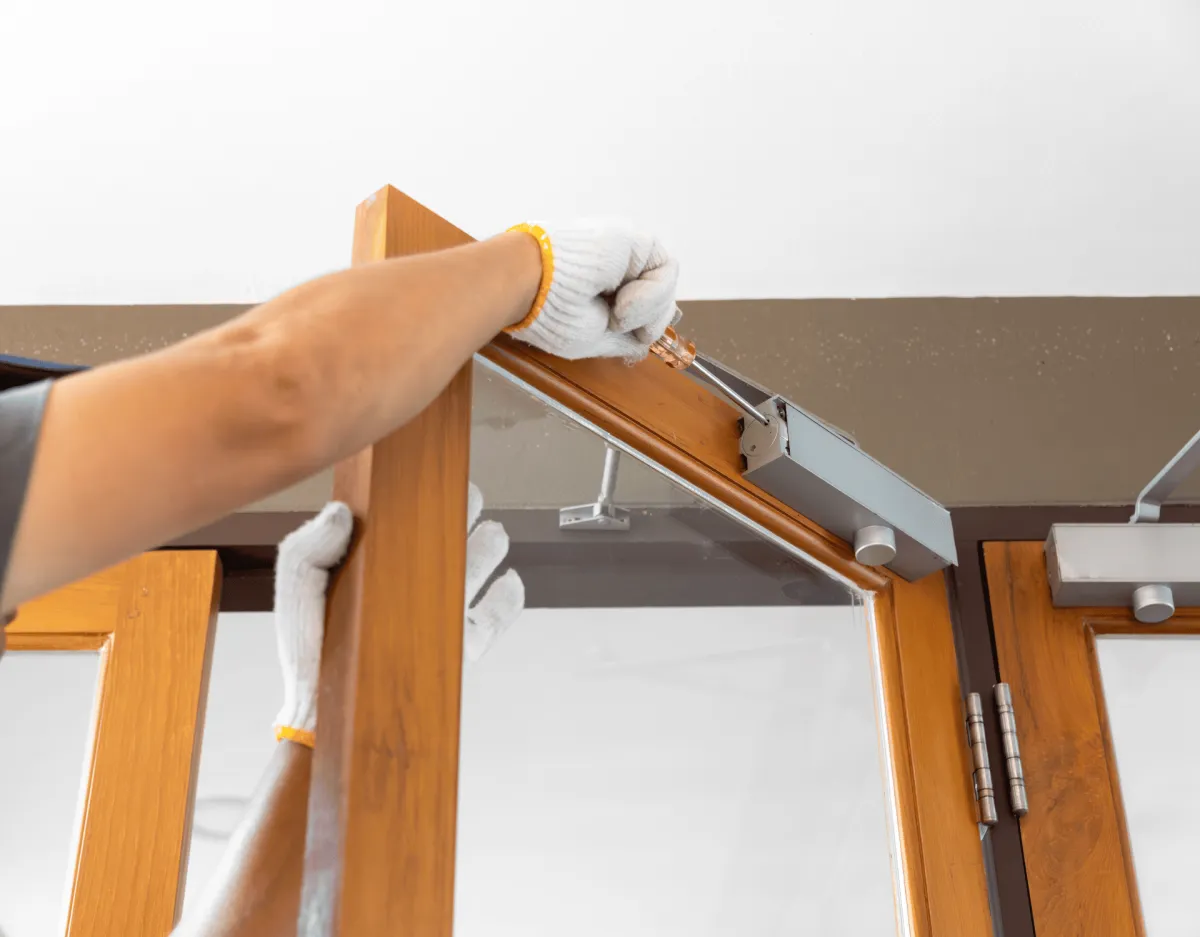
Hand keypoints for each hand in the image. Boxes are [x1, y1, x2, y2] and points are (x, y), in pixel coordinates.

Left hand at [271, 486, 523, 741]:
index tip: (436, 478)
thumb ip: (309, 548)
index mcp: (385, 558)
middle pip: (456, 533)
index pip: (416, 517)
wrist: (326, 710)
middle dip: (467, 512)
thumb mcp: (299, 588)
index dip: (431, 494)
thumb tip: (339, 511)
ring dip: (490, 545)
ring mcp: (444, 611)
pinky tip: (507, 580)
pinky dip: (508, 597)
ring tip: (490, 534)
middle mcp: (419, 579)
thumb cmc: (309, 648)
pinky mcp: (461, 645)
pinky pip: (497, 617)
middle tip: (467, 500)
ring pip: (481, 565)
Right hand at [505, 222, 678, 360]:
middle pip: (660, 298)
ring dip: (645, 312)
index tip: (622, 335)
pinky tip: (621, 301)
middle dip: (647, 322)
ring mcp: (626, 253)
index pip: (645, 310)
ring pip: (666, 287)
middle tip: (616, 324)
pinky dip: (650, 296)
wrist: (529, 284)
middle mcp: (617, 268)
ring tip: (613, 313)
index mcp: (603, 288)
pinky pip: (666, 270)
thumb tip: (647, 336)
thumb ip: (626, 338)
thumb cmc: (549, 312)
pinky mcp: (634, 239)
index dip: (644, 328)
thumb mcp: (595, 338)